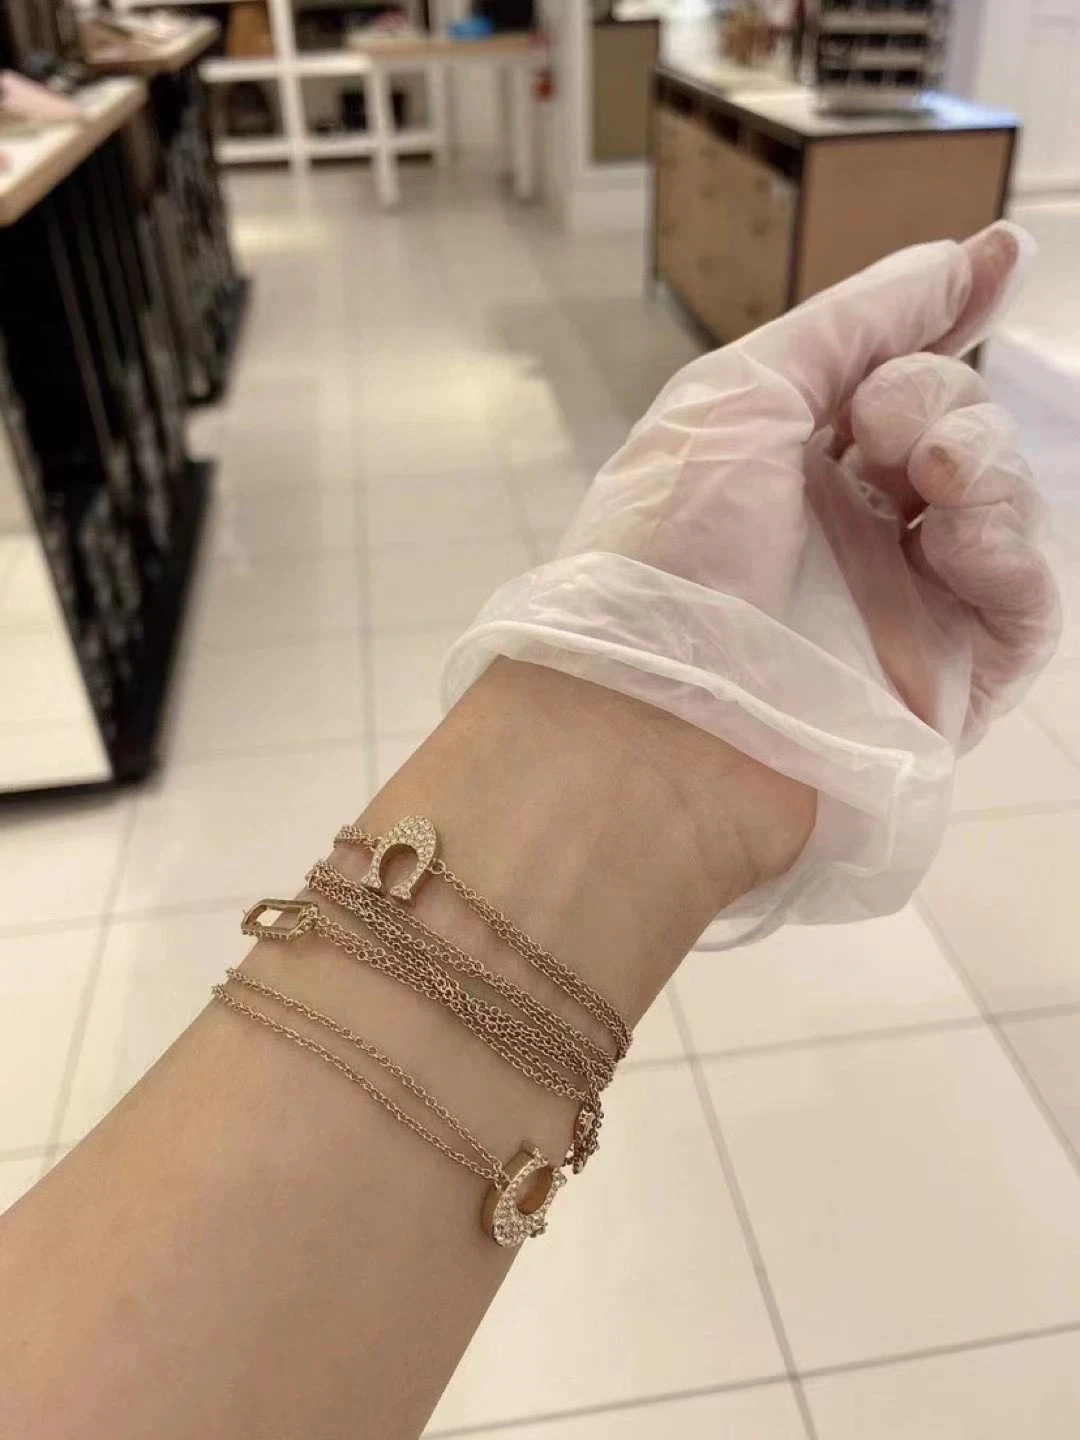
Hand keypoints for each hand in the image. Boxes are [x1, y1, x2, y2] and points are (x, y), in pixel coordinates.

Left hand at [445, 224, 1060, 937]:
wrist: (662, 715)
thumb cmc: (668, 551)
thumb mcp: (738, 396)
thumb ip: (852, 322)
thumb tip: (955, 259)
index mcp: (784, 466)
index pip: (890, 378)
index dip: (948, 315)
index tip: (1003, 255)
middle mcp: (846, 530)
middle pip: (955, 424)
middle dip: (937, 396)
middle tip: (882, 427)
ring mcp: (901, 604)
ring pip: (1000, 500)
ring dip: (981, 459)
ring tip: (930, 477)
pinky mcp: (946, 677)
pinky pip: (1025, 596)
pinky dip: (1009, 549)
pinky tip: (958, 541)